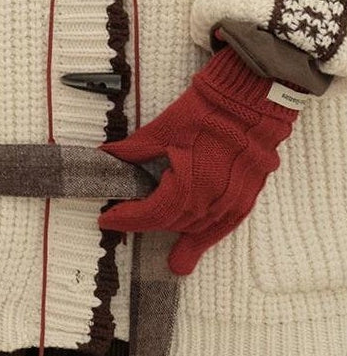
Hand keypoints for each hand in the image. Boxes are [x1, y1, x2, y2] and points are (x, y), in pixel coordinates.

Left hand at [99, 47, 298, 275]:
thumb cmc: (206, 112)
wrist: (249, 102)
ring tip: (152, 244)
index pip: (150, 214)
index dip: (125, 219)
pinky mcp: (245, 199)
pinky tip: (190, 252)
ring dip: (173, 232)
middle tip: (124, 218)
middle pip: (171, 222)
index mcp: (188, 186)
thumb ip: (133, 151)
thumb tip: (106, 157)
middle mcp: (210, 202)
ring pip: (195, 228)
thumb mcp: (161, 130)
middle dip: (145, 222)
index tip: (107, 219)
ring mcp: (231, 203)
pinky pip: (221, 228)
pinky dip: (203, 238)